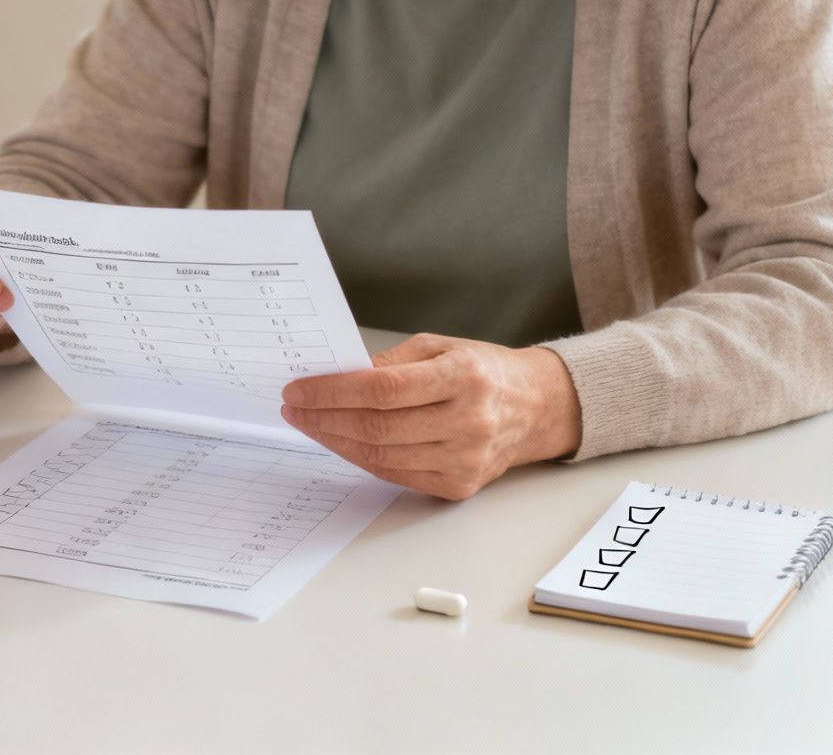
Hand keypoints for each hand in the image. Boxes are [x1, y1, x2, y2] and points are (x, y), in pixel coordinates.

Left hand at [279, 333, 581, 500]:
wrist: (537, 408)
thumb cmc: (485, 371)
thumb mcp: (440, 347)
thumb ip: (389, 363)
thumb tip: (337, 376)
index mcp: (464, 376)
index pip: (383, 389)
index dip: (333, 392)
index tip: (300, 389)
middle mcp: (469, 421)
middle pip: (378, 427)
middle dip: (325, 418)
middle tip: (295, 408)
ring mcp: (466, 459)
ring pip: (382, 457)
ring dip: (336, 441)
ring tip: (310, 424)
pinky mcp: (460, 485)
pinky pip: (396, 475)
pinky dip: (362, 459)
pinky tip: (342, 442)